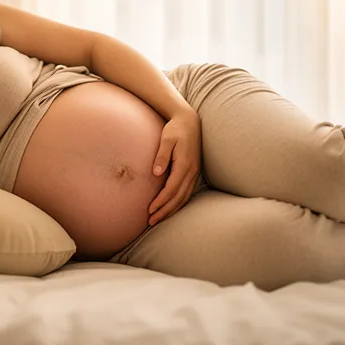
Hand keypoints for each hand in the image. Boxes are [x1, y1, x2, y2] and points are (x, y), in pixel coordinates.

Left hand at [148, 109, 201, 225]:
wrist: (189, 122)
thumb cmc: (175, 130)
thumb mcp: (166, 139)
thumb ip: (162, 156)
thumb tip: (156, 173)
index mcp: (185, 164)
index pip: (171, 189)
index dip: (161, 202)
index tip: (149, 210)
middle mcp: (192, 171)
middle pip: (178, 198)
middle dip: (165, 211)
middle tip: (151, 221)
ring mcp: (195, 172)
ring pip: (184, 197)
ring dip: (172, 210)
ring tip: (159, 218)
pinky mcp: (194, 172)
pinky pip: (187, 192)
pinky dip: (179, 203)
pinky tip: (170, 208)